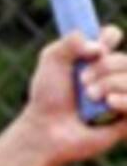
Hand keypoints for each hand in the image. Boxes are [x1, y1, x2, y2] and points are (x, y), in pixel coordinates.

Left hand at [16, 26, 126, 165]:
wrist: (48, 128)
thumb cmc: (48, 96)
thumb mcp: (51, 62)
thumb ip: (69, 43)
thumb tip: (97, 45)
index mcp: (93, 58)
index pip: (112, 36)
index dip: (109, 37)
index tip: (96, 48)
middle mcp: (111, 75)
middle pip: (125, 60)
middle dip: (104, 66)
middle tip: (82, 80)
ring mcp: (122, 96)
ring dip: (111, 84)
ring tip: (91, 97)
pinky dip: (124, 100)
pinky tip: (109, 104)